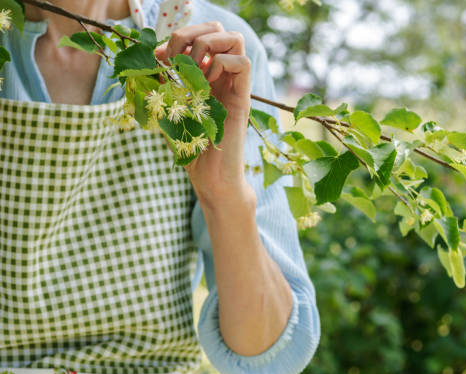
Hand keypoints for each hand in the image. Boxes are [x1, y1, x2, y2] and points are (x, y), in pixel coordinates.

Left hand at [154, 22, 254, 209]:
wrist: (210, 179)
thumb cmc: (190, 150)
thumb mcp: (167, 110)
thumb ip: (160, 84)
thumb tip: (149, 56)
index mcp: (206, 76)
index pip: (200, 34)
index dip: (177, 36)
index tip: (158, 59)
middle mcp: (222, 77)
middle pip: (219, 29)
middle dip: (191, 33)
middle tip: (175, 59)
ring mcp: (234, 87)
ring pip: (235, 39)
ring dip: (207, 45)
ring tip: (192, 69)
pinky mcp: (242, 100)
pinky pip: (242, 63)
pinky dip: (220, 64)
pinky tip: (206, 84)